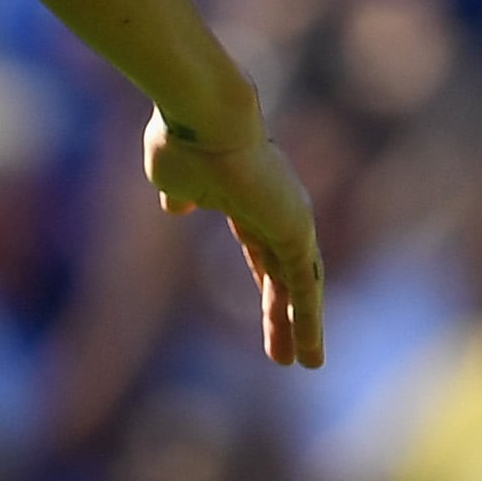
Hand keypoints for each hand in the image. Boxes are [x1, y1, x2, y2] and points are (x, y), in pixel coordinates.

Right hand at [148, 111, 327, 367]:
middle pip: (282, 275)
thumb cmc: (182, 139)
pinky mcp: (295, 233)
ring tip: (305, 364)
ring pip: (299, 287)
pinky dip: (309, 321)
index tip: (267, 312)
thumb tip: (175, 207)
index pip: (260, 253)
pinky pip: (306, 287)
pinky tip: (310, 351)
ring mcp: (289, 221)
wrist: (205, 116)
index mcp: (245, 200)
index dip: (264, 286)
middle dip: (282, 315)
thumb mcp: (170, 176)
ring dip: (302, 327)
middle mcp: (275, 211)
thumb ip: (178, 193)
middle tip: (284, 353)